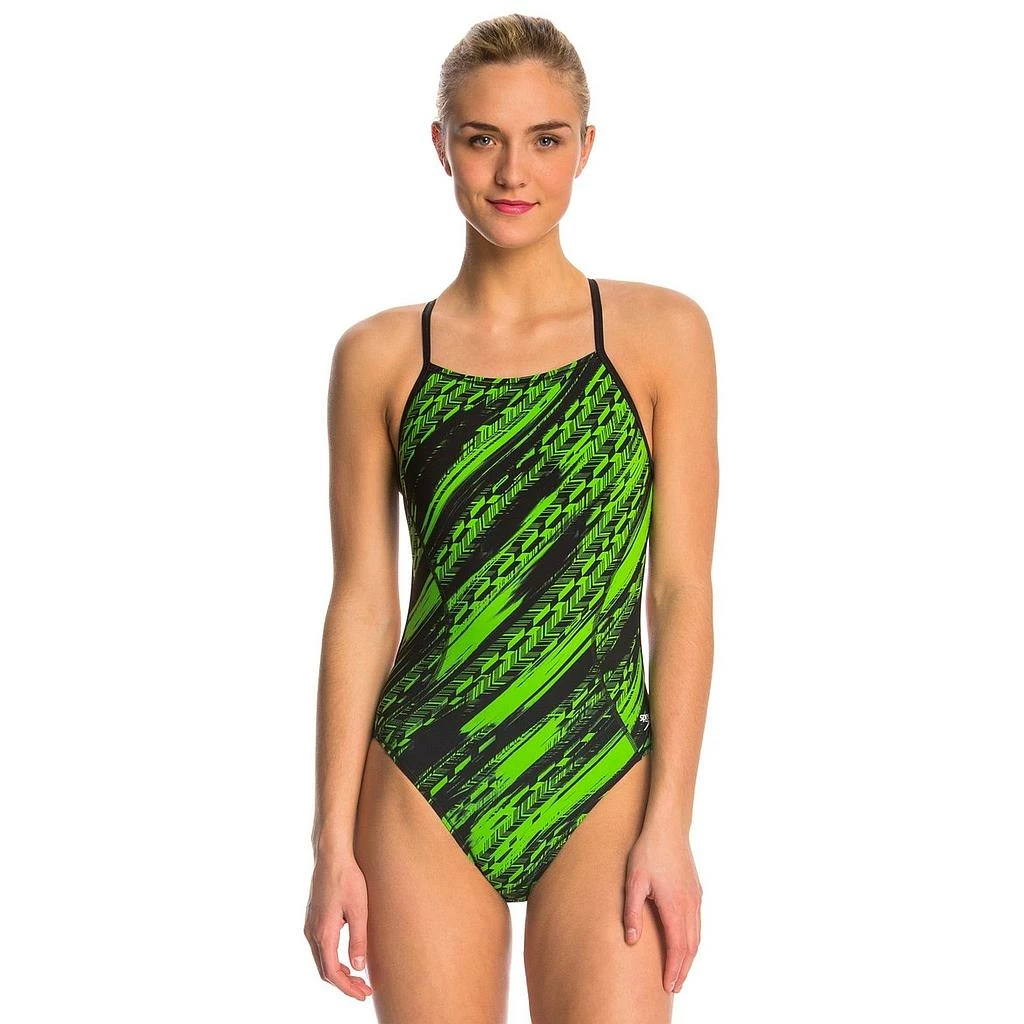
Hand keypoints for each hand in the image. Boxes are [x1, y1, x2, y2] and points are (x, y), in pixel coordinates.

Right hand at [303, 851, 373, 1000]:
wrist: (332, 856)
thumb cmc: (348, 879)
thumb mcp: (359, 910)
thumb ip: (358, 939)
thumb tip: (358, 967)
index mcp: (324, 933)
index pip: (333, 972)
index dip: (347, 988)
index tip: (363, 994)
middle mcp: (313, 932)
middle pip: (325, 970)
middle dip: (344, 984)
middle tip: (364, 990)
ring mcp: (311, 926)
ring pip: (321, 960)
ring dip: (338, 973)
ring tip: (358, 978)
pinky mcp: (313, 919)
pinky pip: (320, 948)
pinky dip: (332, 960)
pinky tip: (346, 958)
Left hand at [622, 826, 701, 993]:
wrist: (668, 827)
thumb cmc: (648, 851)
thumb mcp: (634, 881)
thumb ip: (632, 912)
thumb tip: (631, 940)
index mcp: (674, 906)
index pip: (677, 947)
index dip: (673, 969)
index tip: (668, 985)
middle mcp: (689, 905)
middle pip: (690, 947)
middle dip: (683, 969)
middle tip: (674, 987)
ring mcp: (695, 898)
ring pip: (696, 936)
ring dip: (689, 957)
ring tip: (680, 972)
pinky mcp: (696, 891)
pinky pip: (698, 924)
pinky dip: (693, 941)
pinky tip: (685, 944)